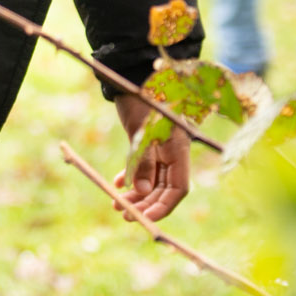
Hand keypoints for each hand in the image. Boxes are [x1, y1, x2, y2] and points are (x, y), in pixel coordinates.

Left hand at [111, 94, 190, 221]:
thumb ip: (143, 161)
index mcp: (179, 149)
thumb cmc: (140, 100)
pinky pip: (143, 168)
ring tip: (116, 203)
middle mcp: (173, 152)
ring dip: (136, 195)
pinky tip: (117, 184)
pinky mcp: (147, 144)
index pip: (178, 188)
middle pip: (164, 188)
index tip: (145, 219)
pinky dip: (131, 178)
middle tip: (125, 215)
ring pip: (152, 181)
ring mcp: (161, 149)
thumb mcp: (140, 131)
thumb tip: (142, 191)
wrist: (132, 76)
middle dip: (146, 204)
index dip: (163, 206)